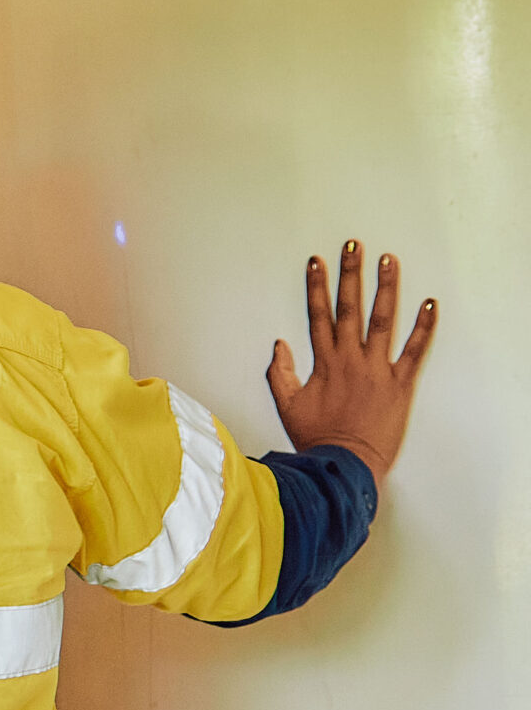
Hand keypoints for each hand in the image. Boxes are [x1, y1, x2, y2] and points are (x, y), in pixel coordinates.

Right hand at [267, 240, 436, 482]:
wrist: (345, 463)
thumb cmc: (317, 438)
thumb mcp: (287, 405)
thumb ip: (280, 373)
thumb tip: (279, 345)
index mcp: (324, 363)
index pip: (318, 316)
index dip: (317, 287)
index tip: (317, 262)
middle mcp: (351, 359)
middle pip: (349, 308)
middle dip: (350, 274)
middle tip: (354, 246)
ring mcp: (377, 369)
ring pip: (382, 320)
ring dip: (385, 288)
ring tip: (388, 261)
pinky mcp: (401, 383)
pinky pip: (415, 350)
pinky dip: (424, 326)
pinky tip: (429, 303)